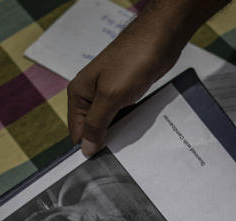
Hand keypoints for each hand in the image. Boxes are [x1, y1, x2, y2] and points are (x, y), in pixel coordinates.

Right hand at [67, 20, 182, 154]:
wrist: (158, 40)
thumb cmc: (132, 62)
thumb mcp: (110, 97)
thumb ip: (96, 124)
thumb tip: (85, 150)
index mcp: (79, 95)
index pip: (77, 132)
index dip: (87, 149)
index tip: (101, 166)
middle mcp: (89, 95)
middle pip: (91, 130)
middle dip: (103, 144)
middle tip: (118, 161)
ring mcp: (107, 94)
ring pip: (108, 124)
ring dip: (117, 135)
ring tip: (128, 150)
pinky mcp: (124, 93)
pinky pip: (122, 116)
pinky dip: (127, 125)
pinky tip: (135, 134)